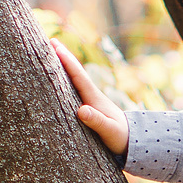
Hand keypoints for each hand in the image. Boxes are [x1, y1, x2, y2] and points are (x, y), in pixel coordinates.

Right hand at [54, 39, 128, 154]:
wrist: (132, 141)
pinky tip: (57, 80)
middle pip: (75, 73)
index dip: (67, 61)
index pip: (78, 76)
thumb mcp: (109, 131)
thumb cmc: (120, 137)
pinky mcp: (88, 108)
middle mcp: (91, 96)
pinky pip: (73, 90)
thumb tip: (81, 110)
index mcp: (94, 98)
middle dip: (63, 57)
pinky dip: (65, 81)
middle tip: (50, 40)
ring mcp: (90, 101)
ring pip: (73, 80)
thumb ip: (97, 121)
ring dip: (63, 67)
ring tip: (50, 54)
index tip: (56, 47)